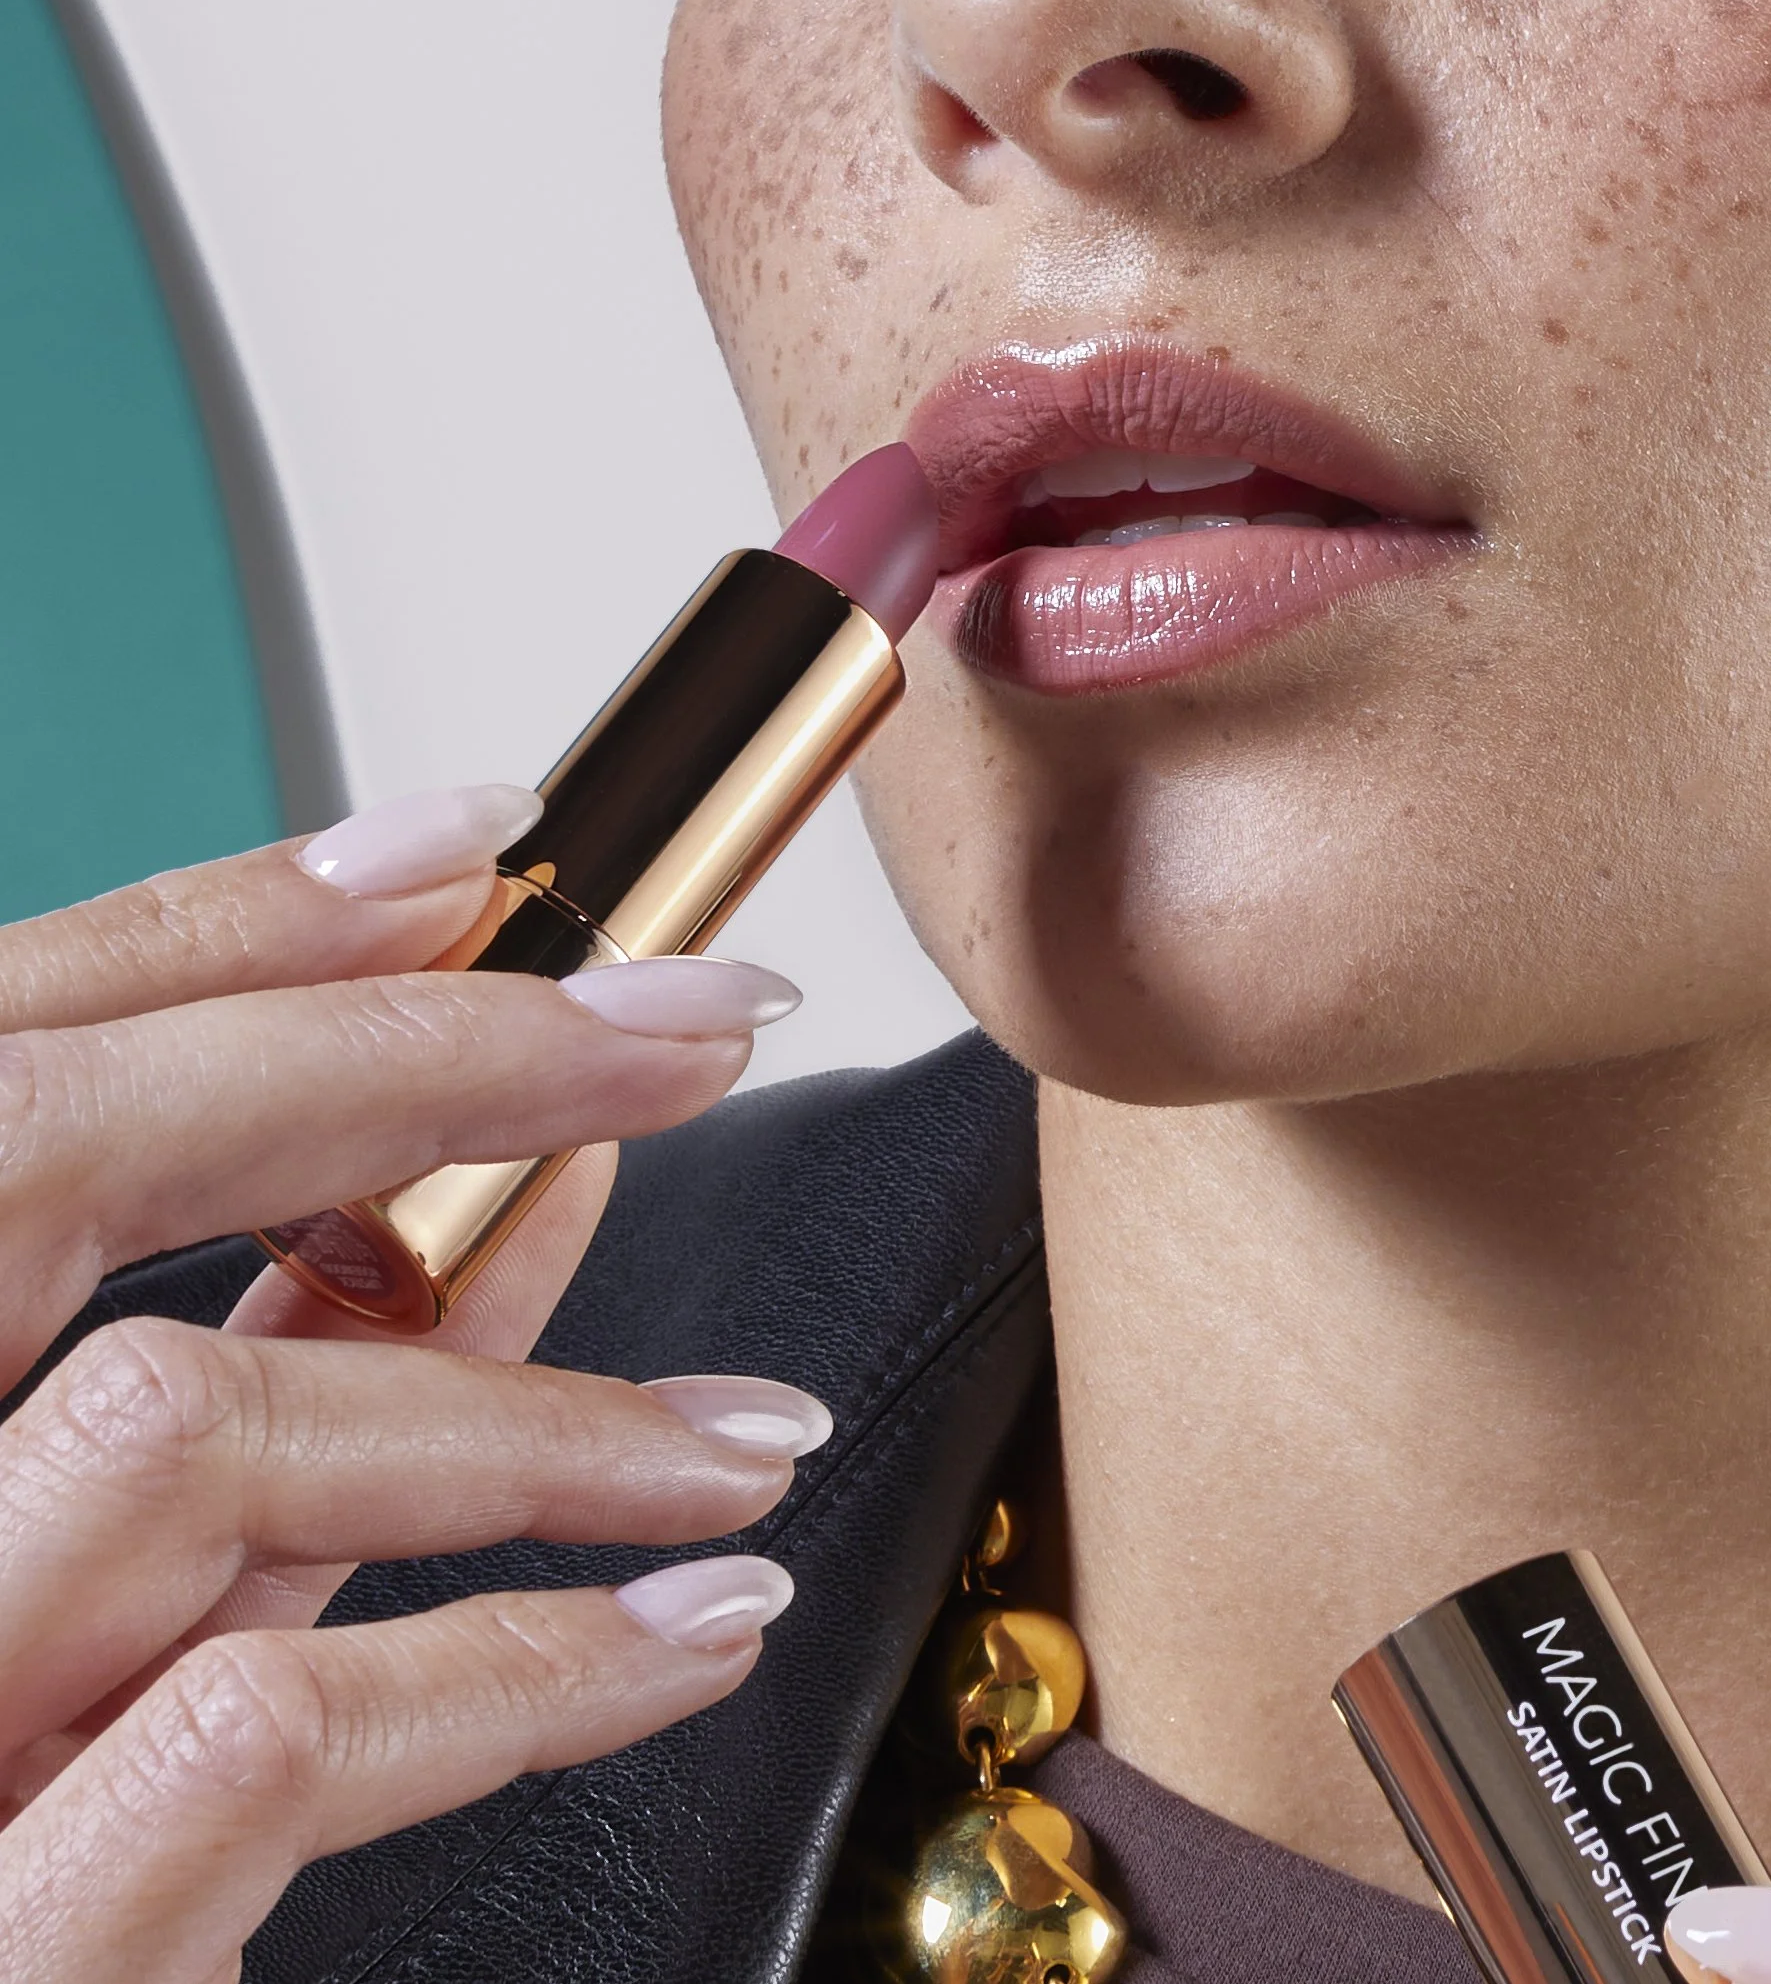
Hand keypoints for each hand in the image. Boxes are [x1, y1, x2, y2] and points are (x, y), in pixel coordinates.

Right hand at [0, 788, 821, 1982]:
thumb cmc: (43, 1862)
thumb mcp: (94, 1618)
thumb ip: (222, 1431)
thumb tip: (455, 1222)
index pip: (0, 1072)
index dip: (222, 927)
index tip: (459, 854)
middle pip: (51, 1151)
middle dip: (420, 1058)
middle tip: (687, 1032)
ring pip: (186, 1419)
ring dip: (516, 1416)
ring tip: (739, 1443)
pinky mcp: (3, 1947)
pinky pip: (267, 1722)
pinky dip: (517, 1668)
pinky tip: (679, 1641)